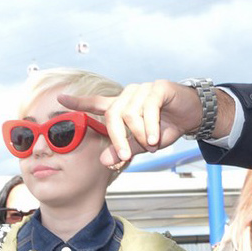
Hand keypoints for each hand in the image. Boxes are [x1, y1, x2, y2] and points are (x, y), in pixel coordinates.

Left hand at [57, 82, 234, 166]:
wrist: (191, 115)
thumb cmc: (165, 128)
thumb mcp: (143, 144)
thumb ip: (124, 150)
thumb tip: (104, 161)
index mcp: (122, 107)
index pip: (96, 104)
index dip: (78, 102)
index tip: (60, 99)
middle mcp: (128, 95)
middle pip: (112, 116)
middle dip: (117, 140)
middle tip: (123, 158)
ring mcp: (143, 90)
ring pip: (131, 114)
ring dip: (140, 135)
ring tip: (151, 144)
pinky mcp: (158, 88)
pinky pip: (149, 109)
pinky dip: (151, 126)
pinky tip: (155, 138)